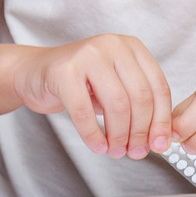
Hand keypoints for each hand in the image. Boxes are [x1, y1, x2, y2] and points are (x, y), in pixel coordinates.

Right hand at [13, 34, 175, 158]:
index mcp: (131, 47)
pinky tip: (97, 146)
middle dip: (140, 132)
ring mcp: (87, 55)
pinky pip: (84, 111)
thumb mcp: (115, 86)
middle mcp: (112, 45)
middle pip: (140, 97)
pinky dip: (93, 135)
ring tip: (116, 151)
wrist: (34, 73)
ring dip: (119, 136)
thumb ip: (137, 104)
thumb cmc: (79, 83)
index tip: (160, 144)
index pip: (158, 87)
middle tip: (136, 152)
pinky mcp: (63, 71)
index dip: (162, 121)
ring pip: (117, 104)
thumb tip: (159, 139)